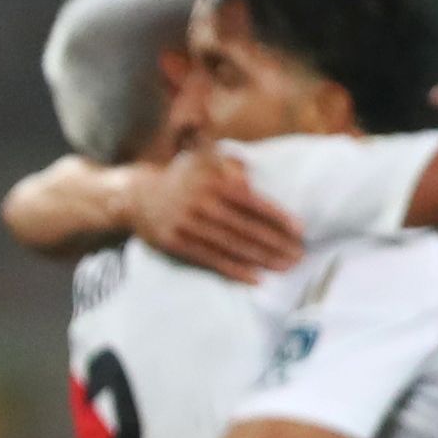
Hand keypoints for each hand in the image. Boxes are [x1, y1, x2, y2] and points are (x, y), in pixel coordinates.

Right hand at [135, 148, 305, 280]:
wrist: (138, 196)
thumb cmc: (182, 179)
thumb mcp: (205, 160)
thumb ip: (231, 166)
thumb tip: (255, 179)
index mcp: (214, 182)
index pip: (253, 202)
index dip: (278, 217)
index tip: (300, 230)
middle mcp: (202, 203)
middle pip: (246, 227)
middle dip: (275, 243)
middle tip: (298, 256)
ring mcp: (188, 225)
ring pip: (231, 246)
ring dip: (261, 259)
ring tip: (284, 267)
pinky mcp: (176, 244)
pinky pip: (211, 260)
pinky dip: (235, 270)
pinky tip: (255, 278)